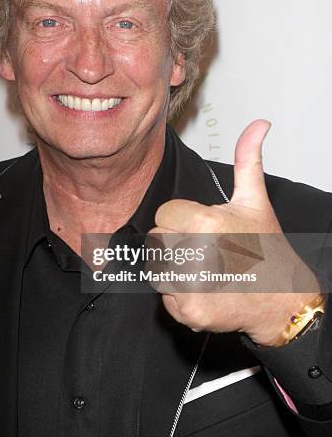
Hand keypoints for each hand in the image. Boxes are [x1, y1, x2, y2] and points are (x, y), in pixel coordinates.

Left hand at [150, 120, 319, 345]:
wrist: (281, 299)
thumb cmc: (266, 247)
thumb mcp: (255, 200)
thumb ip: (247, 160)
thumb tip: (259, 124)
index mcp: (206, 221)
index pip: (164, 214)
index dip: (182, 220)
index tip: (203, 229)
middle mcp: (197, 253)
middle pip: (158, 240)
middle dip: (176, 243)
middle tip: (205, 250)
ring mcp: (192, 285)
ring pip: (157, 268)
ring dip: (175, 270)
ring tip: (205, 269)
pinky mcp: (190, 312)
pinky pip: (165, 298)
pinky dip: (180, 297)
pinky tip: (205, 291)